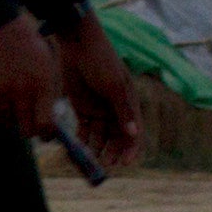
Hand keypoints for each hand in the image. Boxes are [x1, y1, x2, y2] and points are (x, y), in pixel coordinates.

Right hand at [0, 15, 59, 139]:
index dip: (46, 133)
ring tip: (9, 99)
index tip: (44, 132)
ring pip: (6, 121)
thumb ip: (51, 93)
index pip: (46, 126)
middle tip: (26, 119)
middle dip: (27, 127)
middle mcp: (22, 89)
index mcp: (43, 84)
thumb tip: (49, 123)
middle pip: (26, 130)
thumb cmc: (27, 45)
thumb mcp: (49, 64)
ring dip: (8, 115)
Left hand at [52, 13, 140, 167]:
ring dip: (97, 149)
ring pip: (100, 137)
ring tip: (90, 160)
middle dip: (112, 152)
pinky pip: (85, 130)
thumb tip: (134, 134)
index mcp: (130, 104)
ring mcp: (100, 110)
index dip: (131, 149)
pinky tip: (78, 149)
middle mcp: (116, 110)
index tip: (125, 163)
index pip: (134, 132)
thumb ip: (122, 110)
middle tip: (104, 165)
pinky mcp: (83, 109)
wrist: (76, 45)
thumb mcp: (114, 86)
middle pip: (117, 138)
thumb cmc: (101, 62)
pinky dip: (82, 140)